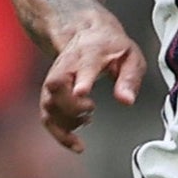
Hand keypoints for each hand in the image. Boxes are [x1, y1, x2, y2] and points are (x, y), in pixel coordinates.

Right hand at [37, 10, 146, 153]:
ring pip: (49, 104)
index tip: (82, 93)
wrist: (85, 33)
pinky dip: (59, 134)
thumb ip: (129, 78)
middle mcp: (66, 66)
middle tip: (90, 109)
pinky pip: (47, 117)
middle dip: (71, 105)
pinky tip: (76, 143)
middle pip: (56, 85)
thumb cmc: (110, 47)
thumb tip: (126, 101)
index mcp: (89, 54)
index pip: (82, 67)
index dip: (81, 80)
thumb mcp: (130, 56)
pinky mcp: (50, 94)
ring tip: (88, 119)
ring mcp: (55, 80)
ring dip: (67, 120)